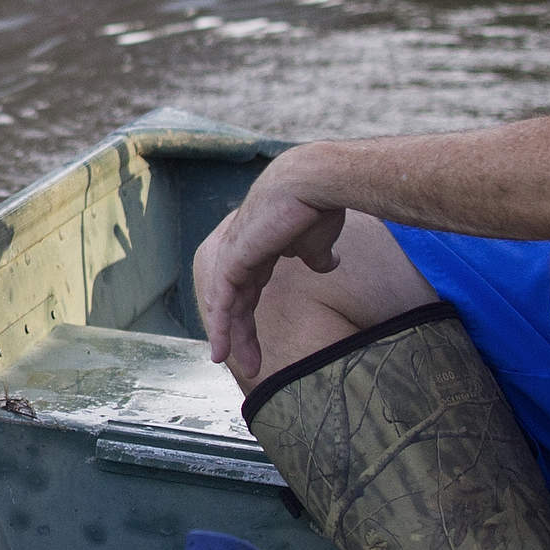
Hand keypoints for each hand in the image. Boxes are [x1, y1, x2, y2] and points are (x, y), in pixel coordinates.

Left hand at [191, 150, 350, 383]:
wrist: (314, 184)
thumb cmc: (319, 206)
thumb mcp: (317, 241)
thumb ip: (316, 256)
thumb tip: (327, 265)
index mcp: (260, 248)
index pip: (247, 290)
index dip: (250, 320)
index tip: (256, 347)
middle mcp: (241, 252)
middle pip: (236, 301)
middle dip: (242, 334)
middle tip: (251, 365)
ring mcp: (233, 253)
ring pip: (226, 304)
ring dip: (230, 336)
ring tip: (237, 364)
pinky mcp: (232, 257)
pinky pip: (222, 299)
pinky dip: (221, 324)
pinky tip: (223, 347)